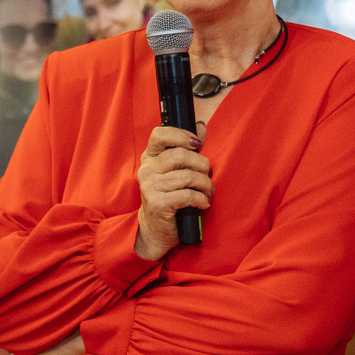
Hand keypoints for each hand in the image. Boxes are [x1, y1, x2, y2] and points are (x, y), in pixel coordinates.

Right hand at [134, 125, 212, 260]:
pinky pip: (187, 195)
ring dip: (204, 184)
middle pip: (180, 155)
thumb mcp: (177, 170)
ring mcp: (150, 187)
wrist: (156, 228)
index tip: (196, 144)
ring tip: (208, 191)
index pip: (159, 134)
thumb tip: (201, 126)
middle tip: (208, 175)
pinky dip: (201, 199)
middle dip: (202, 165)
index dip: (180, 135)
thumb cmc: (170, 196)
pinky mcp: (158, 203)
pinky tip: (203, 203)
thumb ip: (188, 148)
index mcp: (150, 157)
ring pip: (187, 176)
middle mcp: (146, 170)